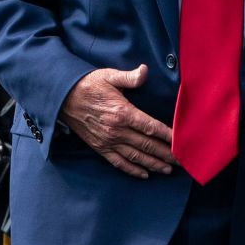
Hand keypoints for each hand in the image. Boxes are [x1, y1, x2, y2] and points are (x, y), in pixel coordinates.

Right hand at [60, 64, 175, 178]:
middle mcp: (117, 130)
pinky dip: (132, 170)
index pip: (151, 127)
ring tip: (168, 169)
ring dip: (153, 164)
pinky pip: (118, 162)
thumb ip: (130, 77)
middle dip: (166, 154)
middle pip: (147, 145)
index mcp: (123, 112)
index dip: (168, 135)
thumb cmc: (89, 85)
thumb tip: (145, 70)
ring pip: (136, 157)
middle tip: (181, 161)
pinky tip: (144, 174)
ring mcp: (108, 141)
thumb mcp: (109, 76)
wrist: (63, 98)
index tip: (181, 142)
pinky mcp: (100, 148)